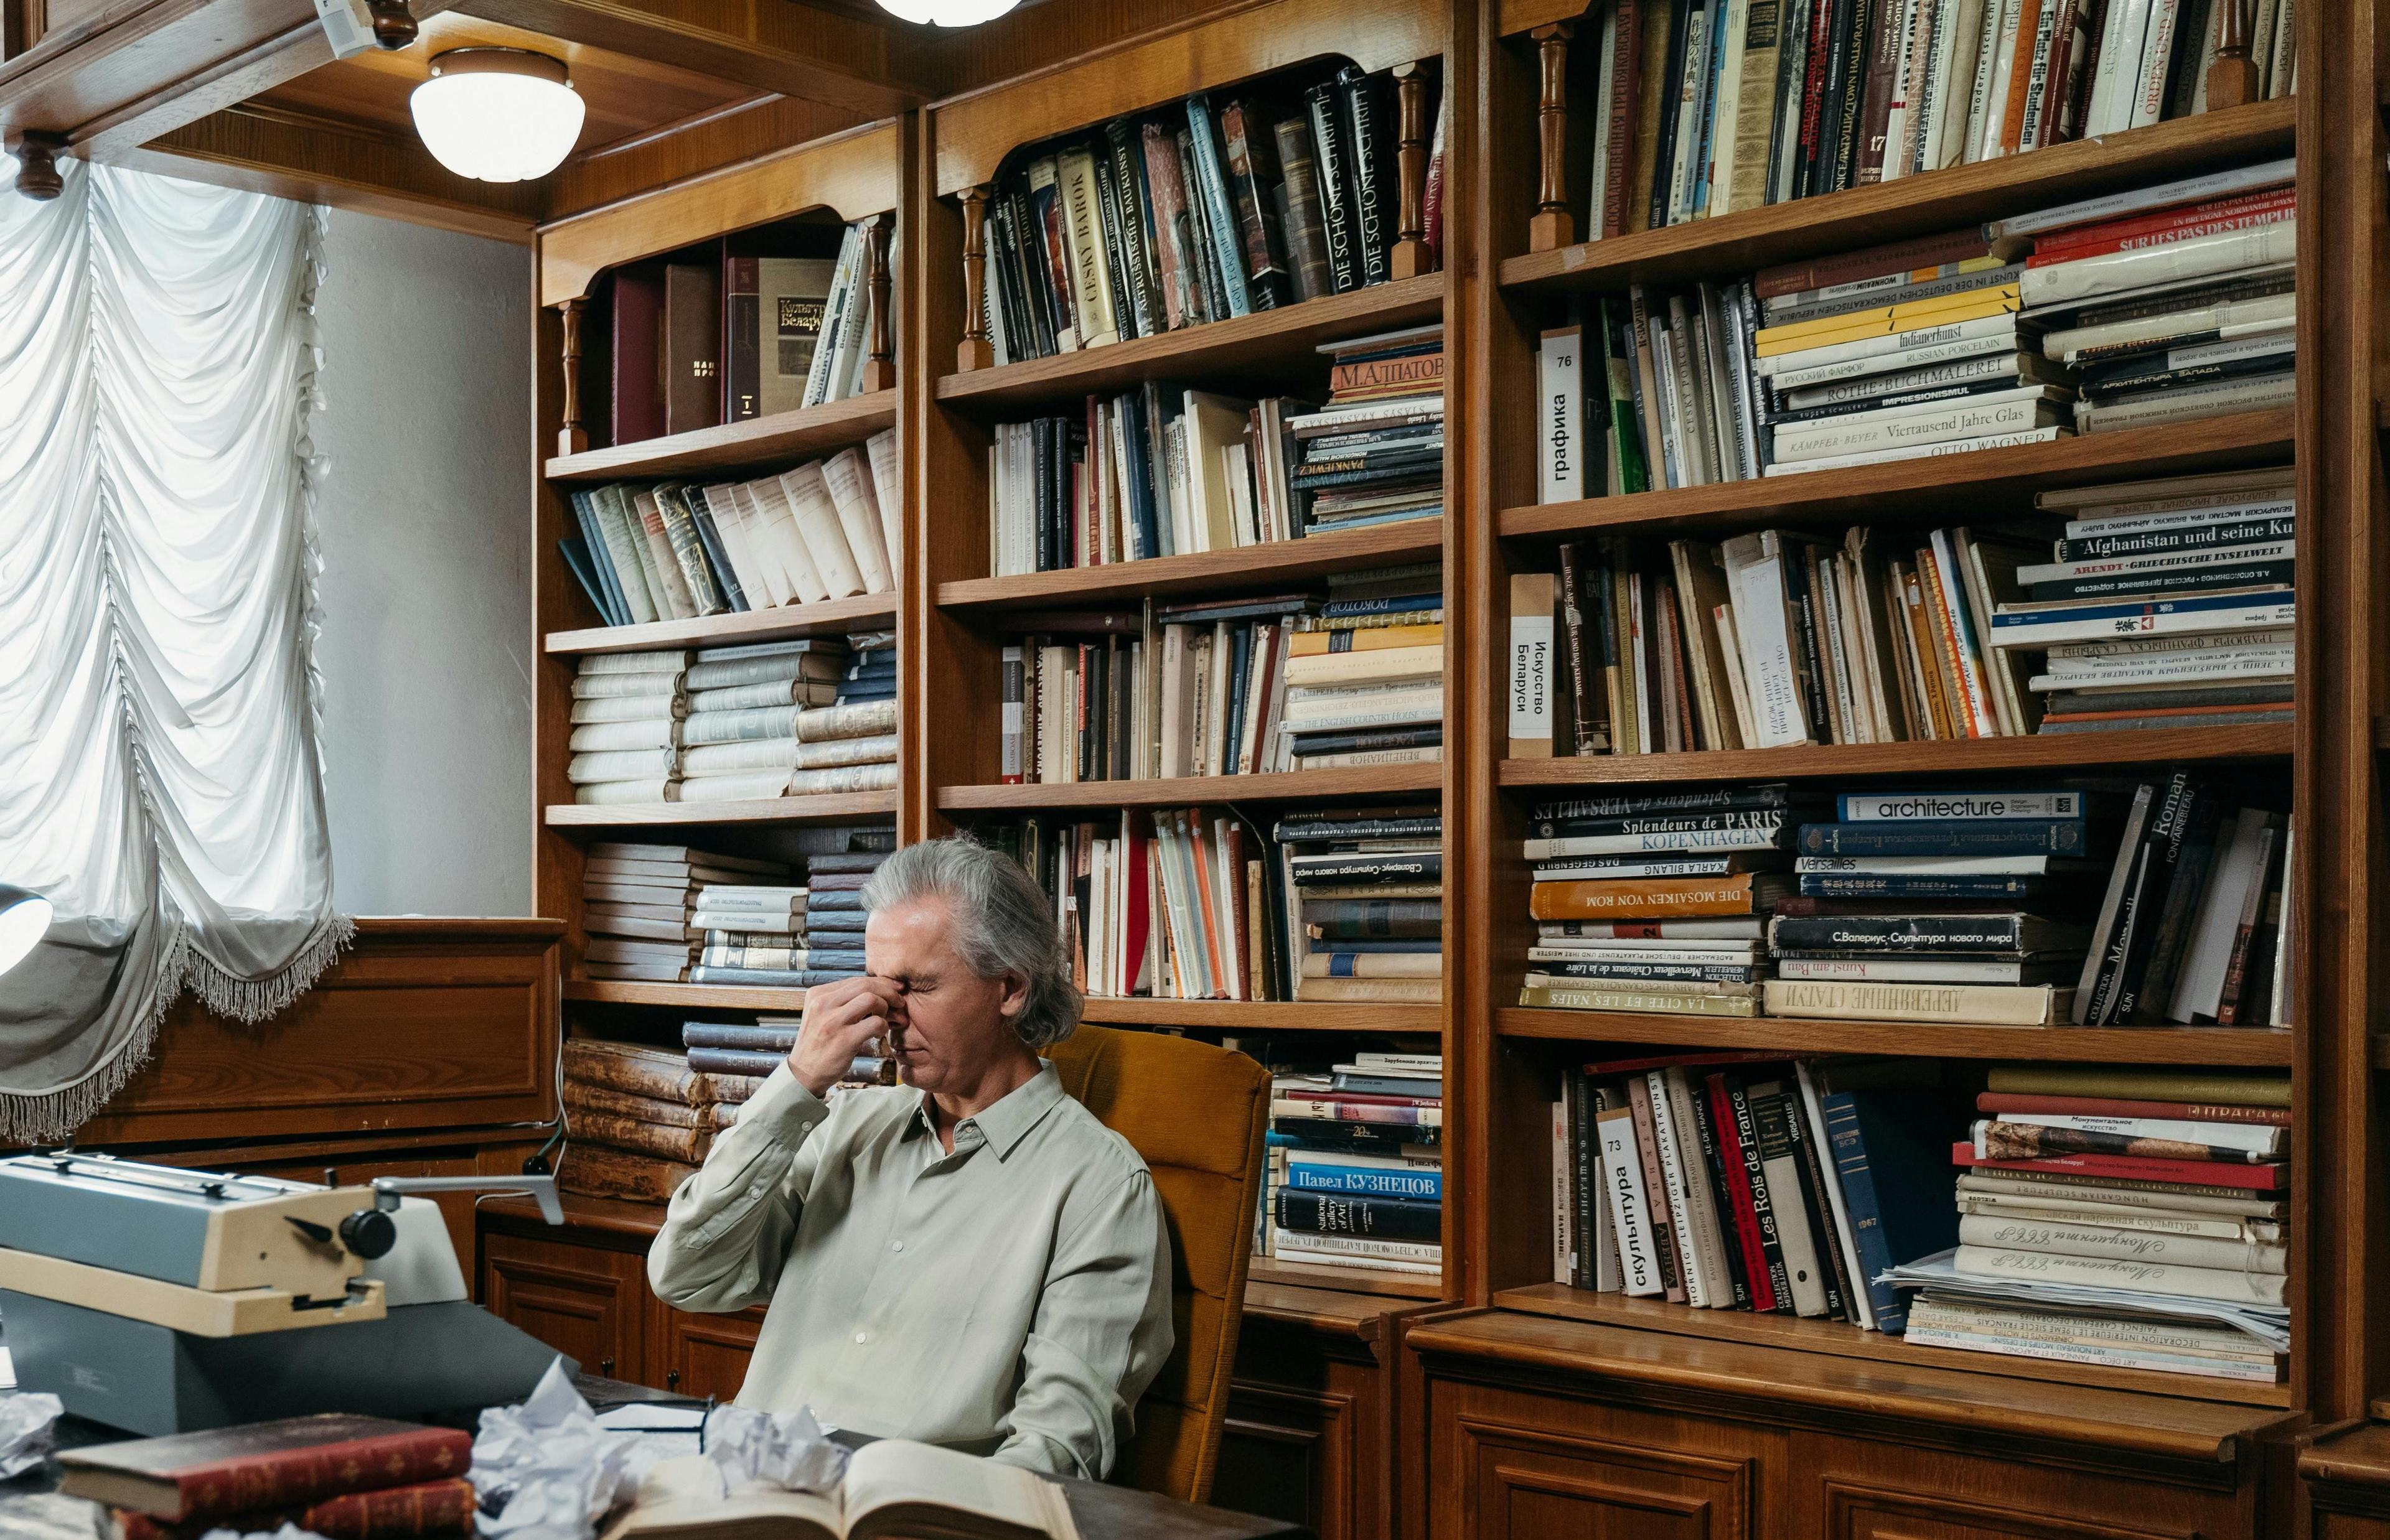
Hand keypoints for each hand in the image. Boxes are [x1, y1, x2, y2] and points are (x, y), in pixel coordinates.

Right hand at [790, 975, 904, 1097]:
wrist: (804, 1073)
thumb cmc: (819, 1043)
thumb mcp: (822, 1015)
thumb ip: (842, 1001)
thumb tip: (877, 988)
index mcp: (817, 994)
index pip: (855, 980)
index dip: (880, 983)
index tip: (894, 989)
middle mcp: (822, 1004)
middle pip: (865, 985)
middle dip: (888, 991)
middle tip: (899, 1002)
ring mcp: (832, 1022)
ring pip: (871, 999)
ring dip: (886, 1007)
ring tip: (885, 1019)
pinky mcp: (844, 1040)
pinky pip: (875, 1022)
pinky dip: (883, 1026)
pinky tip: (879, 1033)